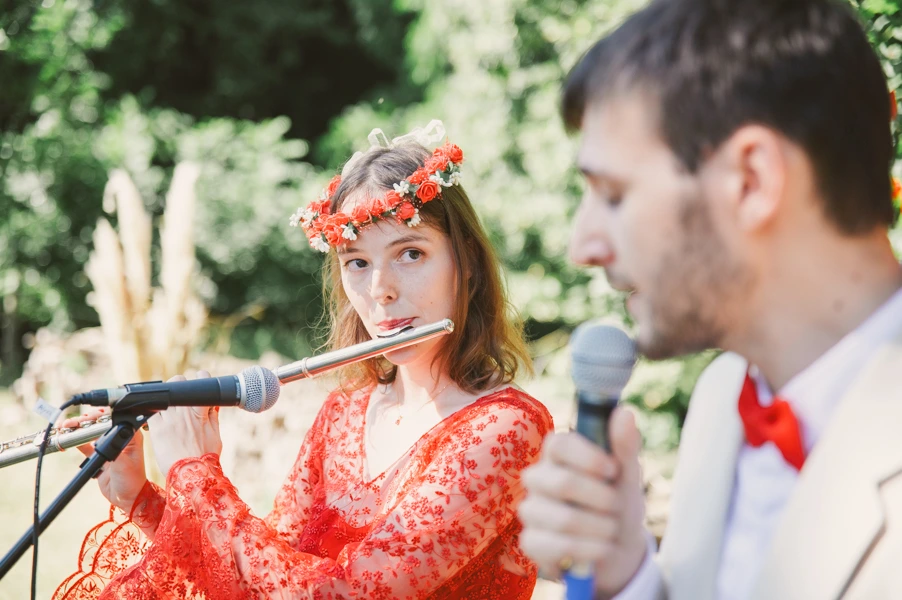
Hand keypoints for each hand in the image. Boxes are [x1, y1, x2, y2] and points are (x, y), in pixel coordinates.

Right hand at [62, 407, 147, 513]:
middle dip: (86, 421)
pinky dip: (77, 442)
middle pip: (100, 424)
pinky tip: (68, 439)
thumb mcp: (124, 464)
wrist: (126, 498)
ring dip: (79, 429)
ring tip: (66, 427)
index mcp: (130, 436)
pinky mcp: (99, 456)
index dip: (100, 416)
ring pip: (92, 433)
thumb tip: (106, 437)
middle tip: (72, 423)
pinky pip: (85, 446)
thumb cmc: (131, 481)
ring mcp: (108, 447)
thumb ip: (114, 450)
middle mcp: (119, 438)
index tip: (88, 417)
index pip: (114, 419)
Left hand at [148, 371, 222, 477]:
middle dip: (179, 385)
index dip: (200, 377)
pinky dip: (154, 412)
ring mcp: (168, 418)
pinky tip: (159, 420)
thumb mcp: (215, 434)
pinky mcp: (156, 428)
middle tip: (181, 398)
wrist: (190, 475)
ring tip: (169, 410)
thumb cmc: (205, 457)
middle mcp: (183, 410)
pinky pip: (151, 411)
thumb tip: (212, 405)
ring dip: (165, 398)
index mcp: (200, 409)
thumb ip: (213, 416)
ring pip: (162, 394)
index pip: (200, 380)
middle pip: (177, 381)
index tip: (198, 381)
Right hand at [518, 407, 647, 597]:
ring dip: (600, 529)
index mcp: (557, 455)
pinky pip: (555, 547)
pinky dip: (587, 551)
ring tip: (611, 531)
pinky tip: (599, 550)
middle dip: (602, 500)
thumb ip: (624, 445)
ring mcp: (530, 510)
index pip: (558, 444)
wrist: (617, 549)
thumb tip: (624, 412)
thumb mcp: (627, 475)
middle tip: (617, 507)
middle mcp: (537, 478)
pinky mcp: (530, 542)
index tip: (613, 470)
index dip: (588, 458)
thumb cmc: (617, 503)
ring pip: (563, 519)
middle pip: (563, 483)